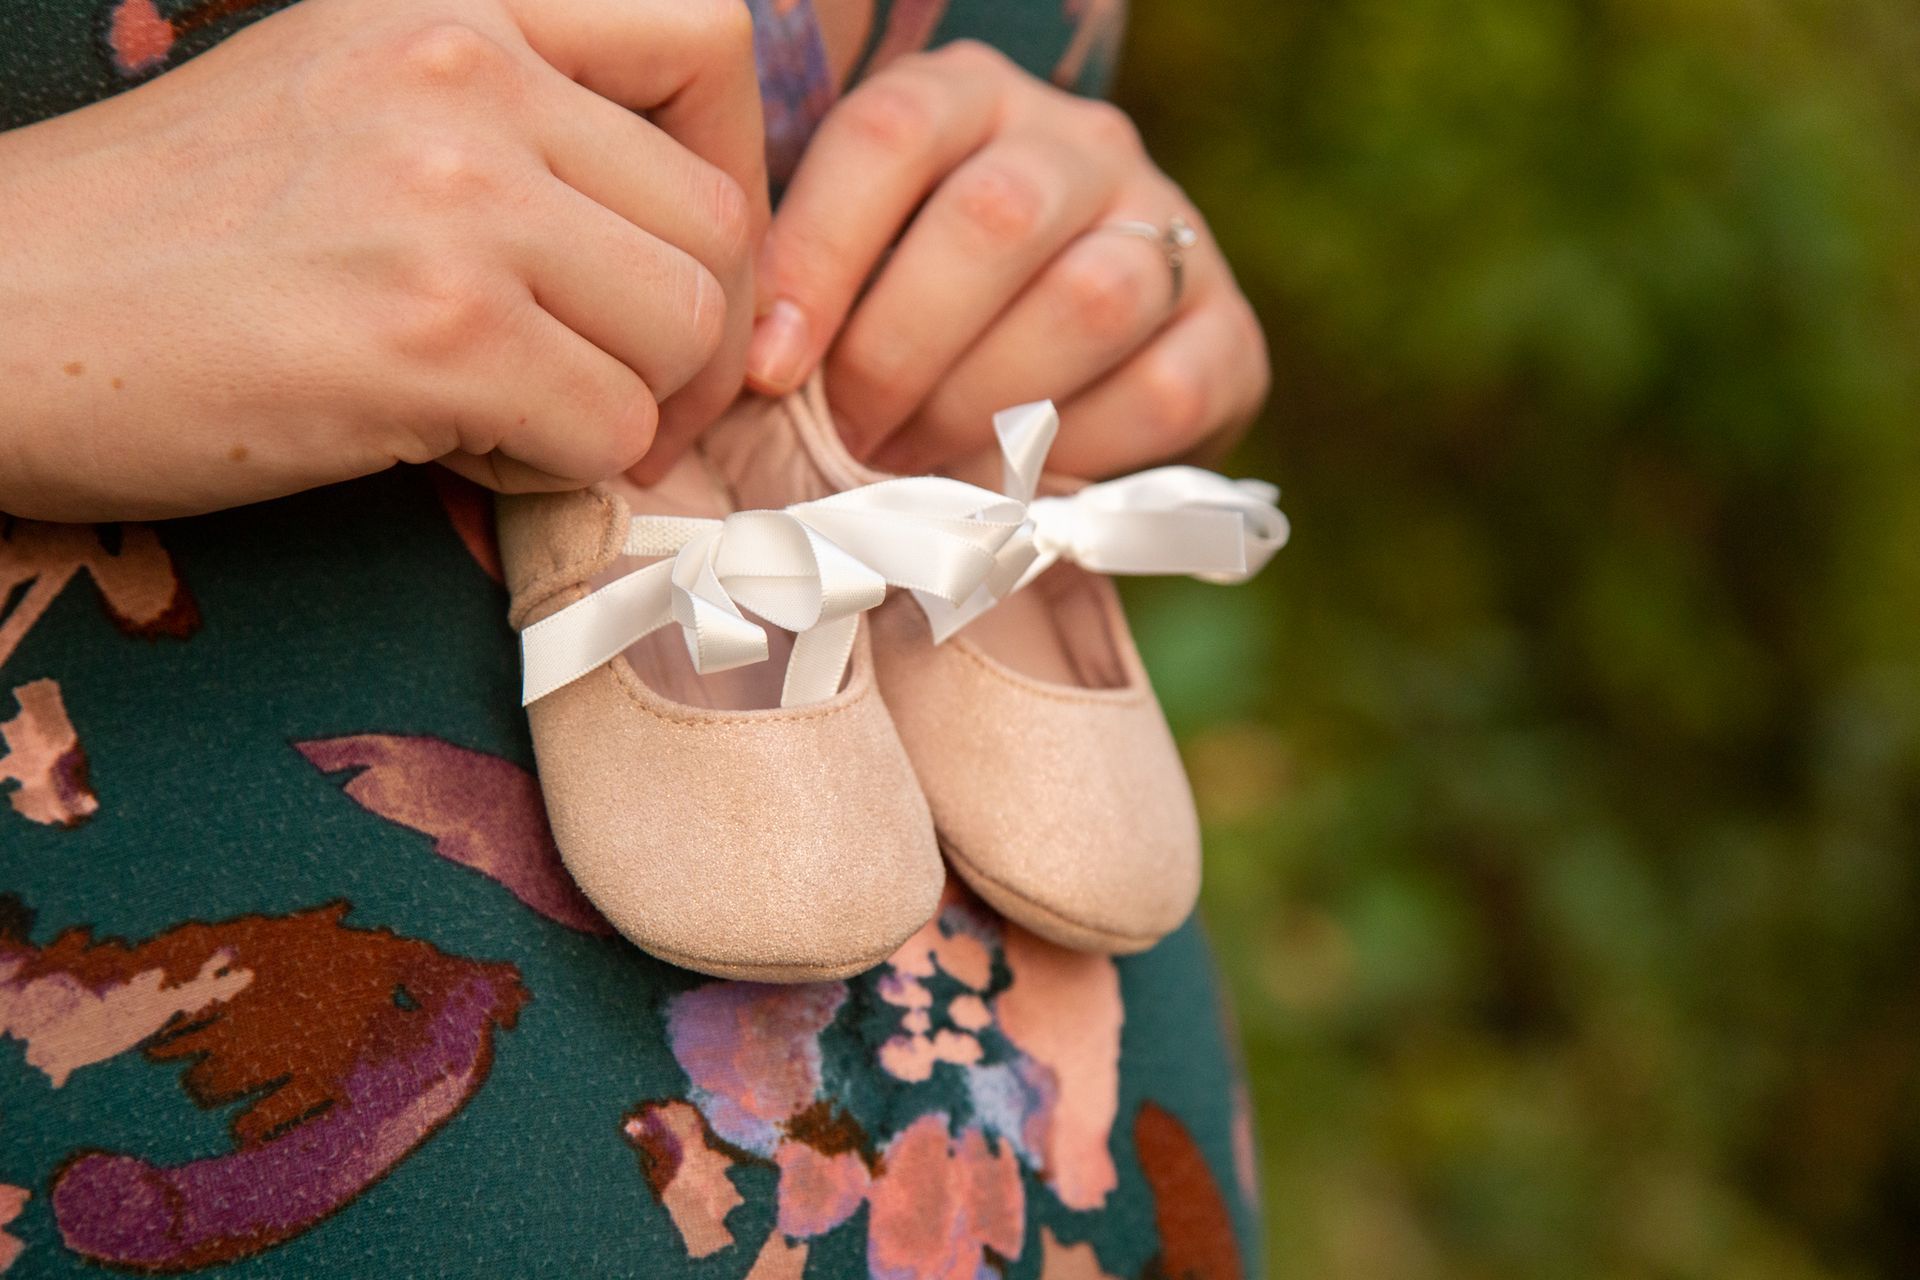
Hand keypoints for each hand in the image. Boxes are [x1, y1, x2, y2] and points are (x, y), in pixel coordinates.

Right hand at [0, 0, 766, 521]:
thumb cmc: (165, 238)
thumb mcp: (347, 106)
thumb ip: (514, 133)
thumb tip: (686, 249)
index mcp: (451, 0)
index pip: (707, 42)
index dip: (738, 172)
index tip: (694, 266)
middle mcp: (464, 72)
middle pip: (718, 221)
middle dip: (696, 338)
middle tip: (618, 396)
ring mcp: (453, 198)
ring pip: (688, 329)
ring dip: (632, 408)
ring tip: (524, 421)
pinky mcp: (436, 333)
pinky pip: (610, 429)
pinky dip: (562, 470)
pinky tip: (461, 452)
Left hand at [745, 41, 1268, 478]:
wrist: (1084, 382)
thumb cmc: (929, 326)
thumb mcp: (859, 274)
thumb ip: (805, 291)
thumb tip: (738, 372)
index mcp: (973, 97)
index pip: (890, 134)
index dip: (818, 257)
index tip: (767, 369)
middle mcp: (1082, 143)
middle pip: (996, 217)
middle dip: (902, 348)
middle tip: (851, 434)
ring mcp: (1172, 229)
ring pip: (1089, 300)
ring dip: (983, 406)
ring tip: (917, 469)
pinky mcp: (1229, 332)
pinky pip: (1162, 391)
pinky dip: (1075, 456)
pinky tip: (1016, 486)